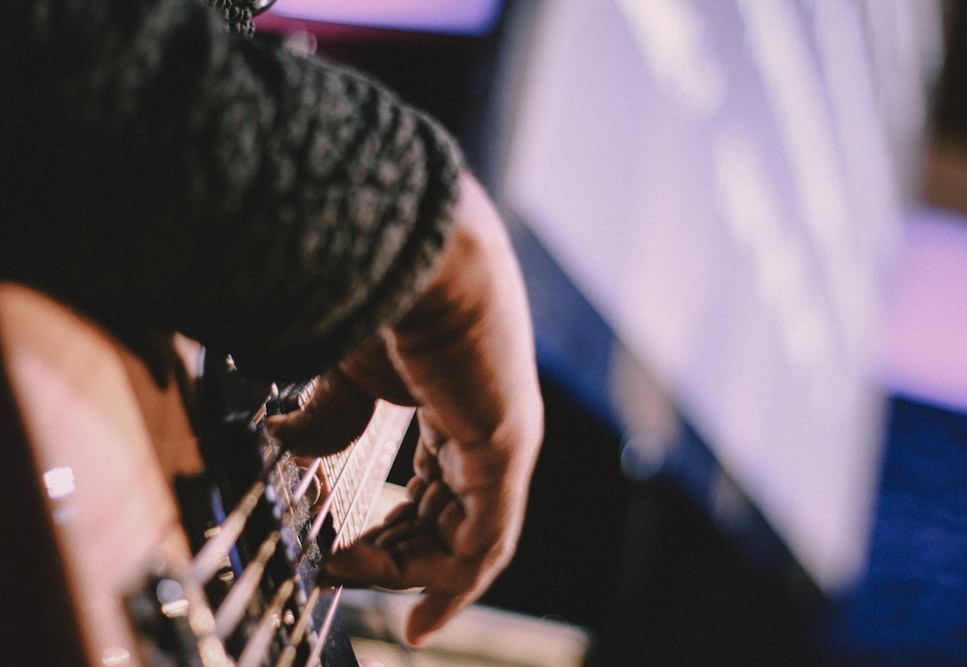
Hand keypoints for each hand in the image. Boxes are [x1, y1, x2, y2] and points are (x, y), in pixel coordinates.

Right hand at [268, 172, 543, 645]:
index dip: (394, 531)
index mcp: (456, 409)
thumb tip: (296, 441)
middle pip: (447, 523)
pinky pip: (486, 543)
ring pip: (463, 541)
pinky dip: (455, 587)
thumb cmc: (385, 296)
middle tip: (337, 570)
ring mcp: (500, 444)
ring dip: (407, 573)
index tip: (344, 558)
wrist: (417, 253)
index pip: (434, 491)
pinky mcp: (504, 453)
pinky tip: (420, 617)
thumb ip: (332, 414)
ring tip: (349, 577)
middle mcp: (486, 431)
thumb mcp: (350, 369)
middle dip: (393, 557)